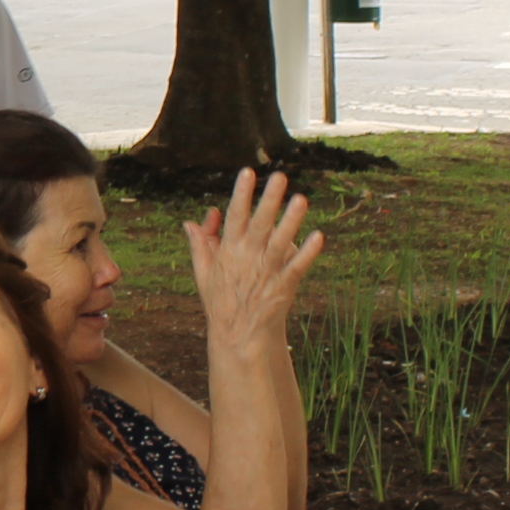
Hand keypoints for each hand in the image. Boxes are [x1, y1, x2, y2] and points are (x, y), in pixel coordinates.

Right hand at [185, 170, 322, 351]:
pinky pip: (297, 267)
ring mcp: (267, 271)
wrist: (238, 336)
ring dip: (291, 221)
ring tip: (301, 199)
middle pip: (260, 224)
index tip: (247, 173)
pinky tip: (319, 236)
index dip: (241, 195)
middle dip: (269, 200)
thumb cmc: (221, 301)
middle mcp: (248, 257)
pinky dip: (307, 253)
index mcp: (229, 251)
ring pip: (281, 241)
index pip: (235, 217)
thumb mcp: (204, 273)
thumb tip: (191, 222)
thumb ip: (200, 244)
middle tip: (280, 177)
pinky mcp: (283, 286)